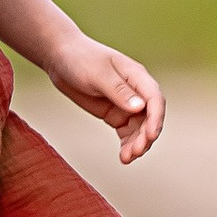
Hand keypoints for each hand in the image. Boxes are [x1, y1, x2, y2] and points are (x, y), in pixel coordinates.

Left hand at [42, 31, 166, 164]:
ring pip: (140, 129)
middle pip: (149, 118)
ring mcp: (126, 104)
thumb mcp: (98, 74)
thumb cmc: (80, 58)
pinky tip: (123, 157)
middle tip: (135, 152)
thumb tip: (139, 108)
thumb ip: (118, 91)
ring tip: (127, 158)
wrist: (61, 58)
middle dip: (145, 136)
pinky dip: (127, 145)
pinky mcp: (115, 114)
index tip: (150, 136)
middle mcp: (136, 92)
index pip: (154, 99)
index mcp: (137, 76)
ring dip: (137, 144)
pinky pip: (127, 133)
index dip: (156, 118)